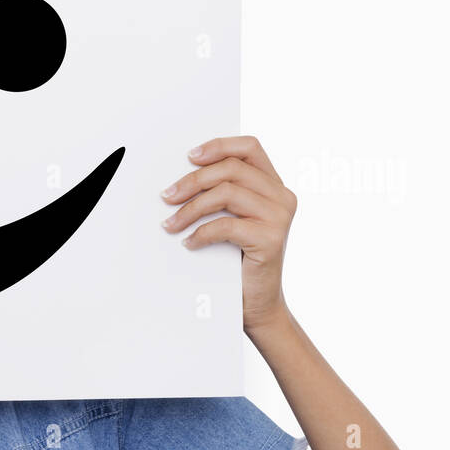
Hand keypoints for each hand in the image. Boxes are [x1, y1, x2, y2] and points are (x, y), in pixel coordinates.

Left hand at [160, 135, 295, 333]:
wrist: (257, 304)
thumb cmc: (240, 262)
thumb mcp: (234, 220)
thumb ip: (224, 196)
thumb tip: (182, 181)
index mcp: (275, 186)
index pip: (250, 148)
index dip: (219, 146)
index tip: (189, 157)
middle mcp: (282, 197)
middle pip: (232, 169)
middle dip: (193, 180)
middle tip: (167, 196)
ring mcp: (280, 217)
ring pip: (227, 193)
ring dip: (191, 208)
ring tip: (171, 224)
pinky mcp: (271, 239)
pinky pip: (226, 225)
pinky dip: (201, 233)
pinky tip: (189, 242)